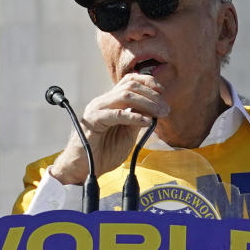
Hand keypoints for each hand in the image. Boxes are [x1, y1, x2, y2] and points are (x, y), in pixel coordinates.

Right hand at [50, 74, 169, 183]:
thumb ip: (138, 119)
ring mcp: (96, 109)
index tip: (162, 92)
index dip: (148, 82)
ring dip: (147, 103)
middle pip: (130, 86)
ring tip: (160, 114)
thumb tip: (154, 109)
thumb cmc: (103, 152)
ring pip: (125, 96)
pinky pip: (116, 114)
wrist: (83, 169)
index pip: (129, 81)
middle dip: (152, 95)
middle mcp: (103, 101)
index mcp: (110, 102)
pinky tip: (146, 122)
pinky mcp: (92, 121)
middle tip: (166, 109)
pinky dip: (134, 116)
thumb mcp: (127, 133)